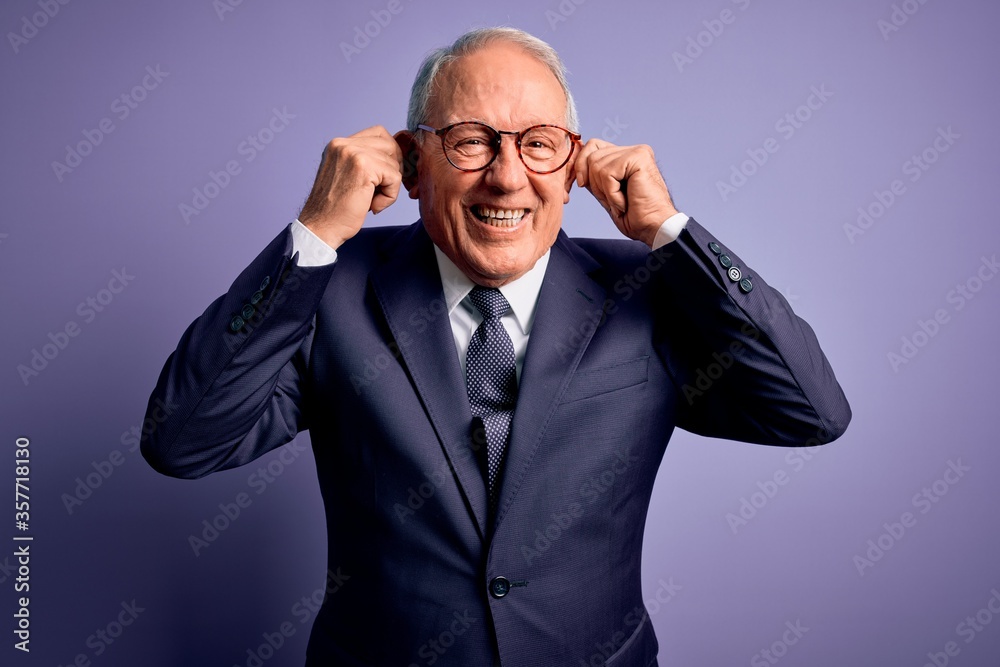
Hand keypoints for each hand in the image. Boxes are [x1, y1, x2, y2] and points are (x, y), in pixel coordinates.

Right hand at [298, 126, 403, 249]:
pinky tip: (374, 206)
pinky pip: (395, 177)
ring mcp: (353, 153)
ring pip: (393, 162)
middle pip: (389, 144)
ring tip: (372, 201)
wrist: (321, 227)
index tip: (383, 177)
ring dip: (390, 186)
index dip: (389, 155)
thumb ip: (364, 161)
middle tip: (382, 190)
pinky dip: (390, 196)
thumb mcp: (346, 175)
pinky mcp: (363, 167)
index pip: (379, 134)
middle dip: (393, 168)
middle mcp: (343, 144)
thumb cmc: (335, 209)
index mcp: (338, 144)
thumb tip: (396, 156)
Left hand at [573, 139, 677, 247]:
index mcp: (626, 155)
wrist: (654, 228)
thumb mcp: (605, 192)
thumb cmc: (634, 216)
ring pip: (597, 164)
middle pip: (591, 155)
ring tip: (621, 202)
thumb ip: (594, 175)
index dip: (581, 166)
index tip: (583, 185)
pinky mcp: (638, 158)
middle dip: (594, 183)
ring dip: (604, 191)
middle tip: (612, 200)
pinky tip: (625, 203)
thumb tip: (576, 164)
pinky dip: (612, 194)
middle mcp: (633, 150)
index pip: (592, 146)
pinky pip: (607, 174)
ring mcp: (637, 152)